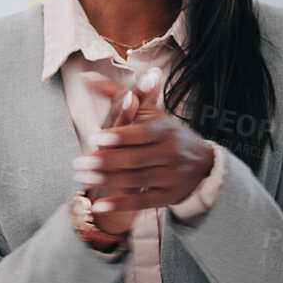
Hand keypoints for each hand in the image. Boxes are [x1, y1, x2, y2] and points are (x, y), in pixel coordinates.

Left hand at [73, 73, 214, 233]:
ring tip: (85, 177)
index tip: (98, 137)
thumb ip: (118, 95)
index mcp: (167, 129)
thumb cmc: (167, 133)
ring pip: (136, 180)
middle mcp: (172, 152)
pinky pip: (143, 201)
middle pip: (135, 158)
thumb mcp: (149, 112)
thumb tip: (87, 78)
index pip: (143, 133)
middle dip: (106, 161)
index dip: (121, 135)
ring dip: (108, 180)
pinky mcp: (169, 195)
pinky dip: (121, 204)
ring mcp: (172, 175)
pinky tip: (100, 204)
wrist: (202, 162)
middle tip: (81, 162)